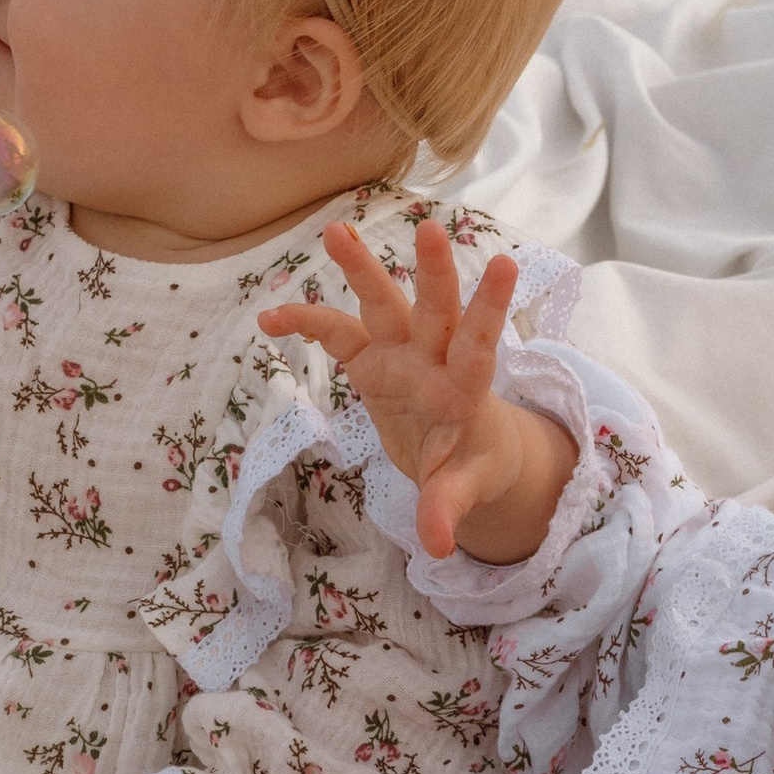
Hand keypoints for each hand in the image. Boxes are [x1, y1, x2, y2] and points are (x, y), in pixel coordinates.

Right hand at [258, 221, 575, 561]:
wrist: (463, 452)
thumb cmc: (473, 466)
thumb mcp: (465, 489)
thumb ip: (447, 508)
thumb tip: (437, 545)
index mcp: (465, 387)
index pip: (479, 344)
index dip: (490, 306)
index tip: (506, 264)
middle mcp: (434, 359)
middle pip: (435, 309)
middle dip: (434, 272)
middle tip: (431, 227)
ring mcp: (400, 354)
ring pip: (383, 304)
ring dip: (362, 267)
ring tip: (335, 230)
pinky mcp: (371, 361)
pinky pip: (335, 333)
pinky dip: (305, 322)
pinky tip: (268, 319)